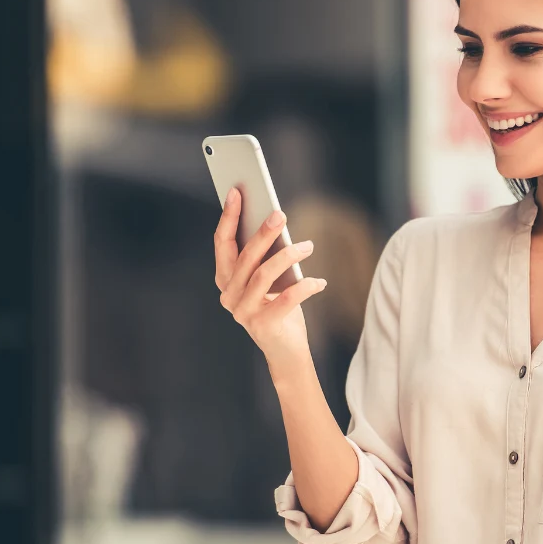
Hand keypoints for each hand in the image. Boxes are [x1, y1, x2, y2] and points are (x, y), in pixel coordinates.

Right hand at [214, 187, 325, 363]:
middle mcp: (229, 295)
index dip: (229, 217)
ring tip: (308, 245)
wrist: (286, 352)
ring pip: (263, 275)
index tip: (238, 191)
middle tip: (280, 214)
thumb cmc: (279, 309)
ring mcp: (243, 312)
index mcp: (226, 279)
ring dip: (288, 256)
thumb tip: (274, 222)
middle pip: (245, 257)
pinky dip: (305, 287)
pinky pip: (286, 299)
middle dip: (263, 233)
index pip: (223, 243)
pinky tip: (320, 281)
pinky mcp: (263, 325)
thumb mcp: (270, 281)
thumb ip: (265, 257)